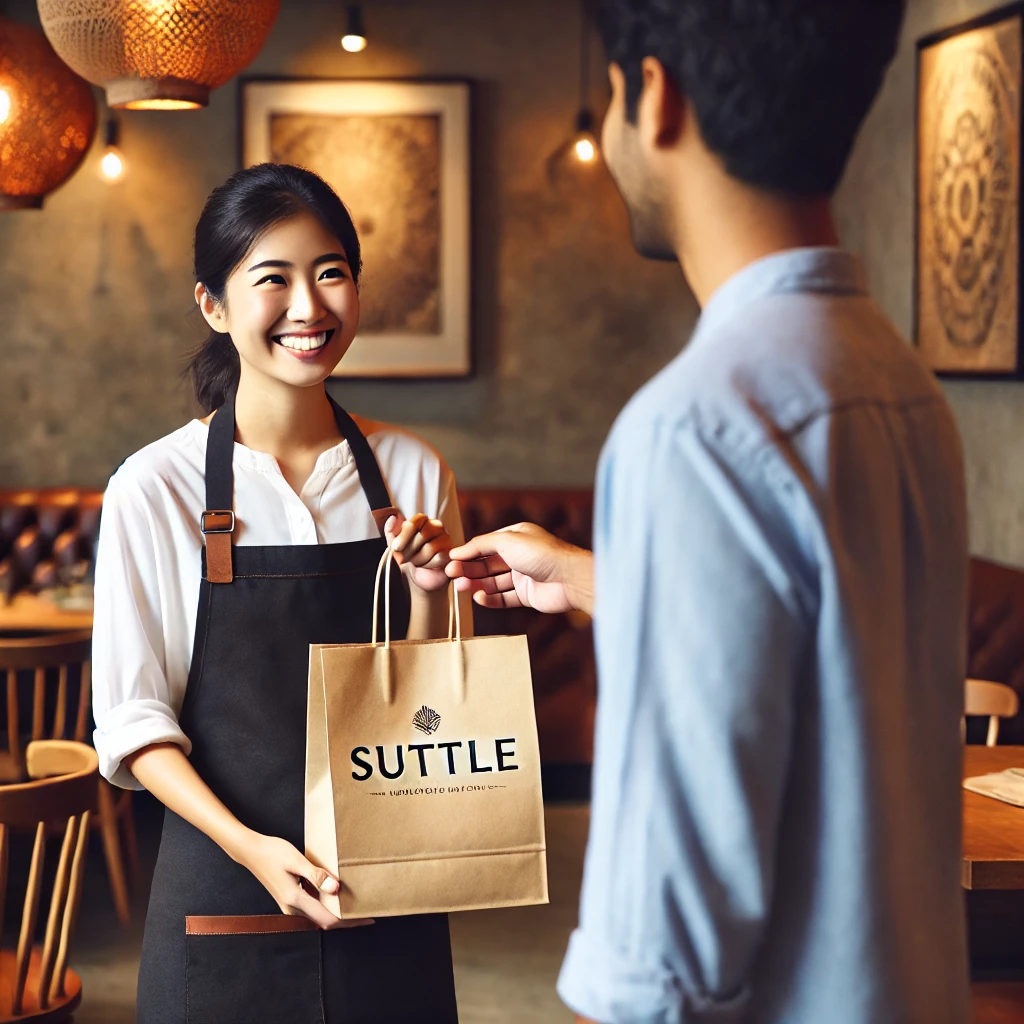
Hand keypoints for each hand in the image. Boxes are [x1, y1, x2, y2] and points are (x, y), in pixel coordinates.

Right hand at [235, 832, 372, 929]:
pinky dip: (326, 904)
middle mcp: (292, 908)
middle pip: (324, 920)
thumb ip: (316, 875)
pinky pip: (312, 907)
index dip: (349, 921)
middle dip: (346, 919)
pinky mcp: (289, 899)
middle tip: (366, 912)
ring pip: (318, 915)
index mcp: (295, 900)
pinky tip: (334, 893)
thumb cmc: (272, 852)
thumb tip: (335, 889)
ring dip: (336, 912)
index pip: (328, 918)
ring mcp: (289, 906)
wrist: (250, 851)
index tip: (367, 918)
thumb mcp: (297, 860)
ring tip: (355, 903)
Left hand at [385, 513, 452, 592]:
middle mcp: (436, 526)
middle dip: (409, 551)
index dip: (403, 536)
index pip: (414, 522)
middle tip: (405, 558)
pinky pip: (439, 558)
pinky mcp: (451, 553)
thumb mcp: (395, 544)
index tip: (396, 547)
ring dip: (418, 559)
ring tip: (416, 562)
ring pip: (430, 548)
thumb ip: (391, 531)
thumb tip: (392, 519)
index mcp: (422, 520)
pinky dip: (429, 564)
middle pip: (422, 536)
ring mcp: (446, 539)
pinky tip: (427, 565)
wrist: (419, 576)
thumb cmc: (408, 557)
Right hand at [445, 522, 593, 614]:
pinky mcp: (527, 595)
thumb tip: (458, 551)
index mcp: (516, 537)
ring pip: (493, 582)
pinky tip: (478, 598)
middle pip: (487, 564)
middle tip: (451, 576)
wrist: (570, 578)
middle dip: (468, 569)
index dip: (467, 553)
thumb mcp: (507, 540)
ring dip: (476, 585)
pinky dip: (490, 599)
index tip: (449, 561)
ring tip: (461, 588)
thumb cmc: (542, 553)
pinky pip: (503, 598)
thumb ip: (480, 545)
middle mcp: (519, 555)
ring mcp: (523, 576)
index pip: (485, 544)